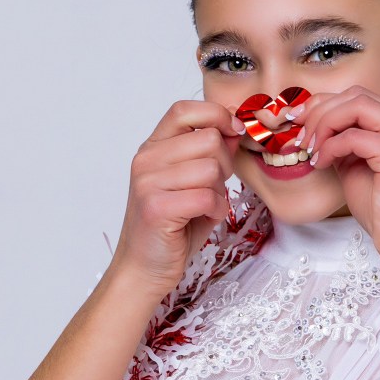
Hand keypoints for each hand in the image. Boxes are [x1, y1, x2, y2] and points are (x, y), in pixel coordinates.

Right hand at [112, 100, 244, 296]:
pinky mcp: (156, 208)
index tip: (234, 131)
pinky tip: (205, 217)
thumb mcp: (194, 184)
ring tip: (206, 206)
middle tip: (215, 187)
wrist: (144, 269)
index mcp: (153, 148)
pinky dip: (216, 210)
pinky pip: (207, 196)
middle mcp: (146, 160)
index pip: (184, 110)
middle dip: (225, 165)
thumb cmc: (171, 229)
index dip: (217, 115)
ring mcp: (148, 183)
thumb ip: (212, 156)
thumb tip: (235, 128)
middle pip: (209, 140)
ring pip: (211, 168)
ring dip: (220, 191)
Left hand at [293, 85, 379, 263]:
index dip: (325, 104)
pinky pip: (353, 135)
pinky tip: (322, 163)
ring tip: (309, 149)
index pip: (361, 98)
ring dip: (323, 123)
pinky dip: (330, 146)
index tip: (299, 121)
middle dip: (320, 110)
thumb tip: (317, 129)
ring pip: (356, 104)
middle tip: (299, 136)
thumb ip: (343, 144)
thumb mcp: (357, 169)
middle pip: (357, 95)